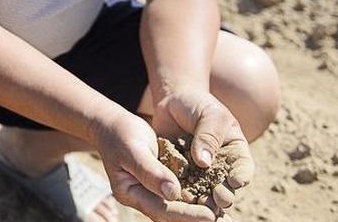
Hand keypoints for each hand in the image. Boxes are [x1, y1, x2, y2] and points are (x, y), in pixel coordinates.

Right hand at [90, 109, 226, 221]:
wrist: (113, 124)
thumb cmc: (121, 133)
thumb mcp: (133, 149)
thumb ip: (151, 171)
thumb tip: (173, 193)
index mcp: (130, 193)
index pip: (161, 209)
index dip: (186, 215)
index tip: (209, 216)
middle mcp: (141, 197)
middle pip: (171, 215)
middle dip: (196, 219)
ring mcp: (151, 191)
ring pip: (178, 207)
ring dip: (199, 212)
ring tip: (224, 217)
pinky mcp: (161, 182)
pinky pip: (181, 194)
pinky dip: (197, 198)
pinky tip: (215, 199)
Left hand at [150, 88, 254, 216]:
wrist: (172, 103)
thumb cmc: (197, 105)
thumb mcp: (208, 114)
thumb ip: (208, 136)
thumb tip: (204, 162)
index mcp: (235, 152)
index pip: (243, 168)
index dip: (242, 176)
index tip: (235, 181)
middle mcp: (220, 167)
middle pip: (225, 186)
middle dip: (224, 194)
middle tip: (219, 199)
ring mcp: (200, 174)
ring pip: (204, 191)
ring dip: (202, 199)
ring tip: (199, 204)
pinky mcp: (181, 175)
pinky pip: (182, 187)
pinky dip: (181, 194)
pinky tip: (178, 198)